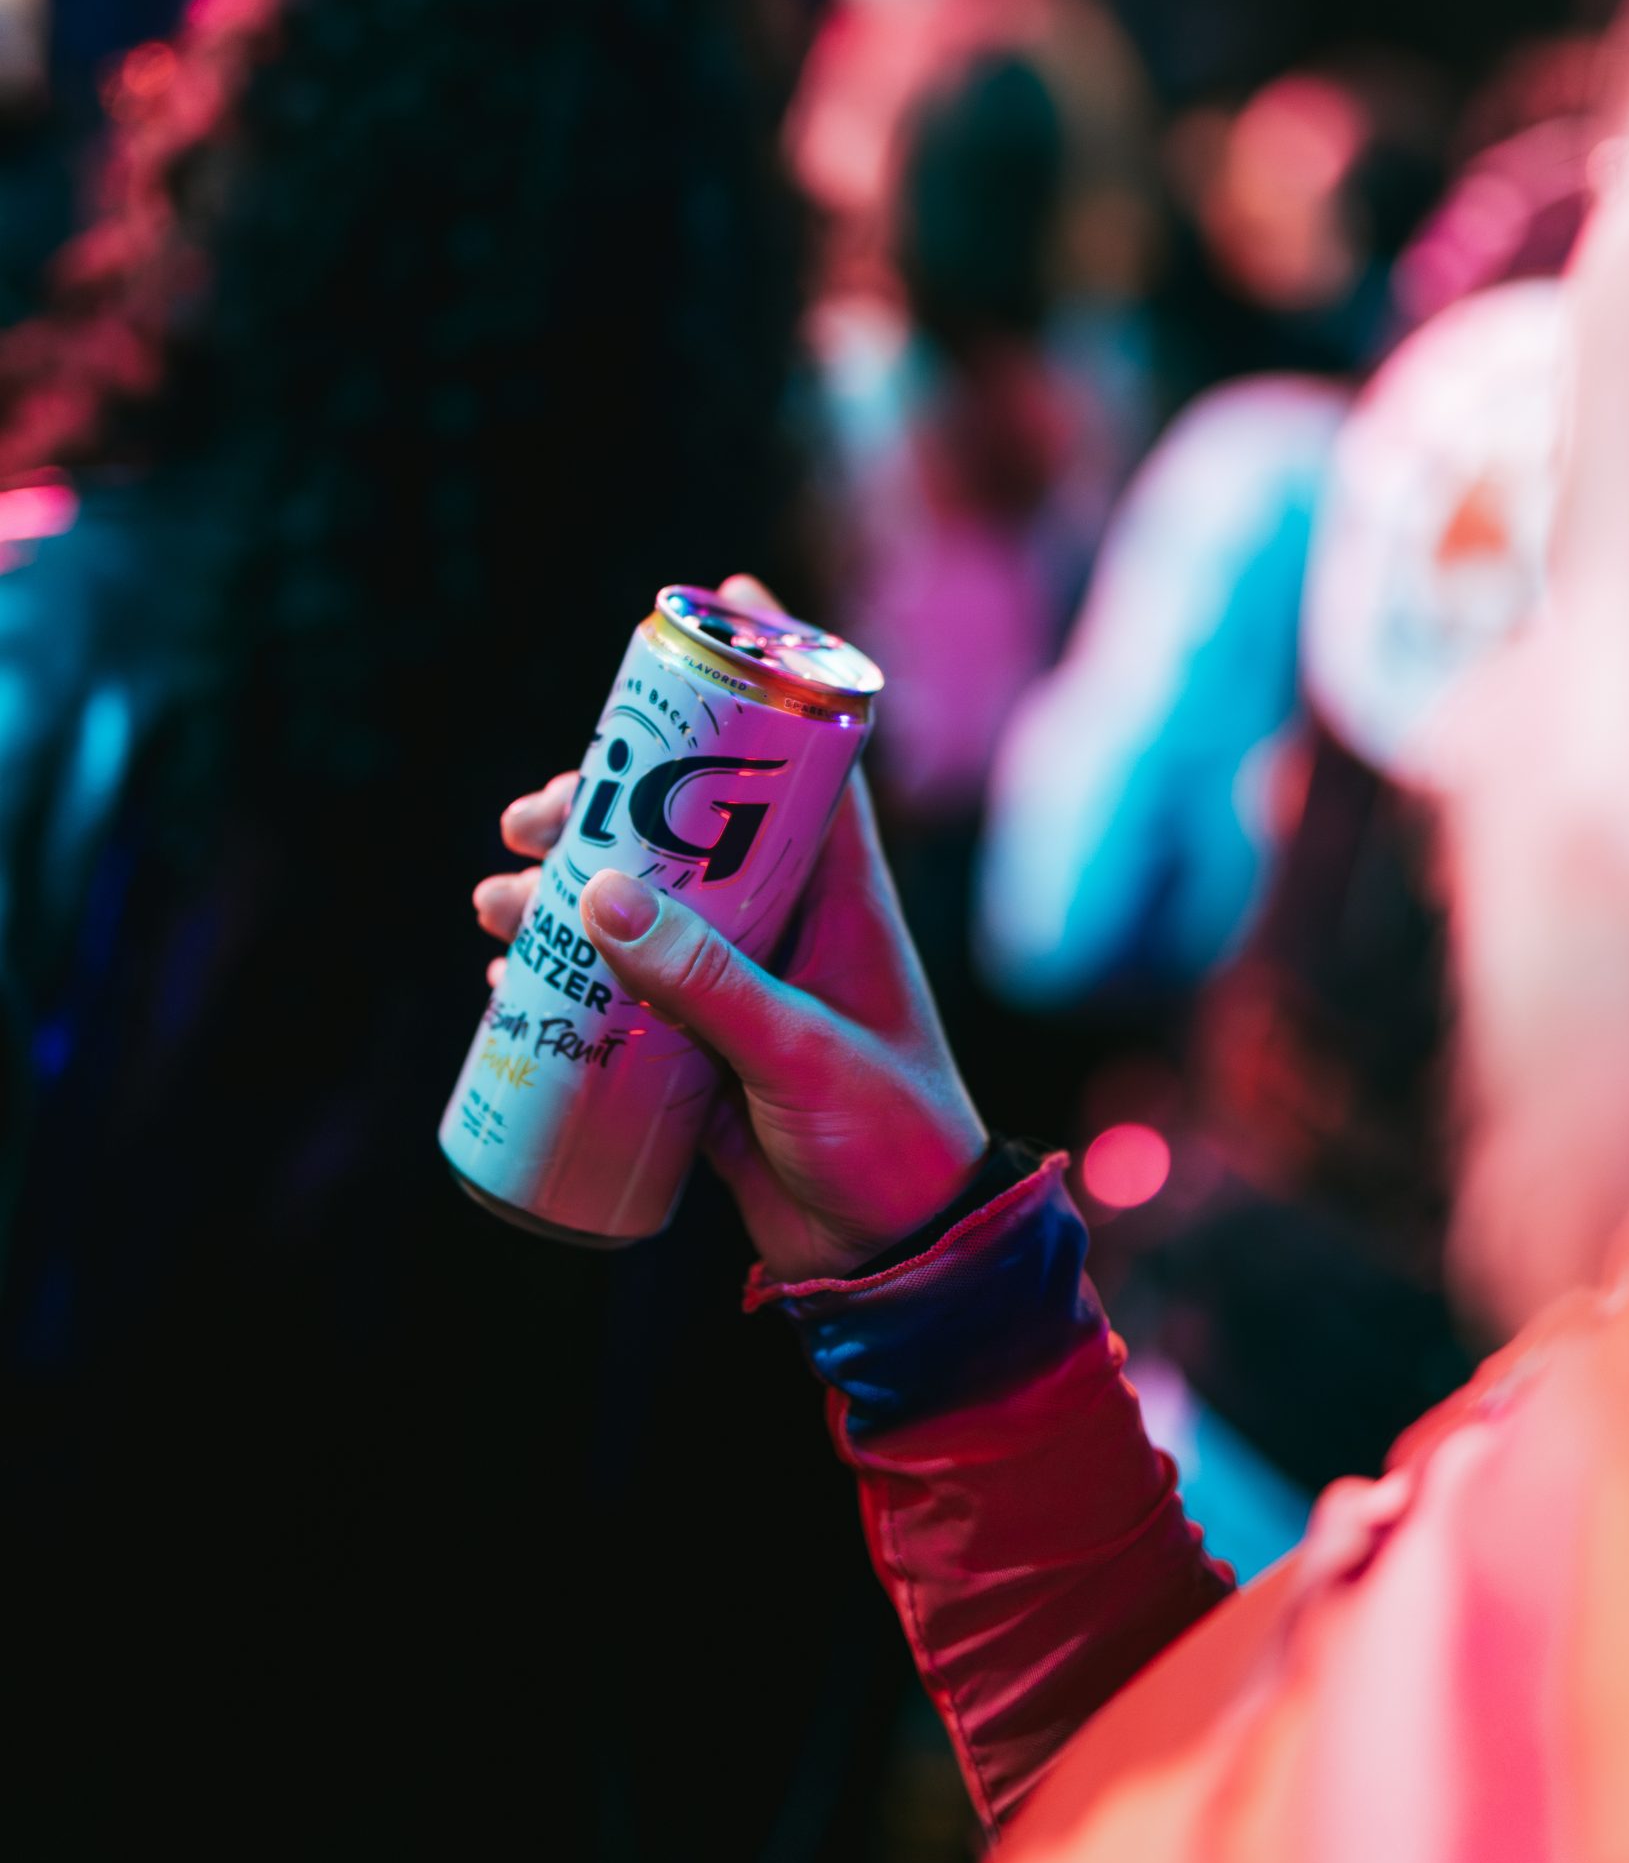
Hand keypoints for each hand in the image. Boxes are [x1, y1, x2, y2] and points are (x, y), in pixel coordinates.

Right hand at [474, 590, 989, 1280]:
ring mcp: (737, 982)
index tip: (720, 598)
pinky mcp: (697, 1048)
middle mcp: (786, 921)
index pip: (809, 757)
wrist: (895, 1264)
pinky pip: (620, 987)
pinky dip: (564, 971)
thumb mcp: (801, 1056)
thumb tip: (599, 892)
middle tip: (535, 813)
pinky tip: (510, 975)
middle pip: (690, 824)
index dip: (768, 673)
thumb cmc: (887, 1143)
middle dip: (609, 801)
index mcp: (840, 894)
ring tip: (498, 900)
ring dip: (565, 889)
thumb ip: (709, 984)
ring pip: (640, 902)